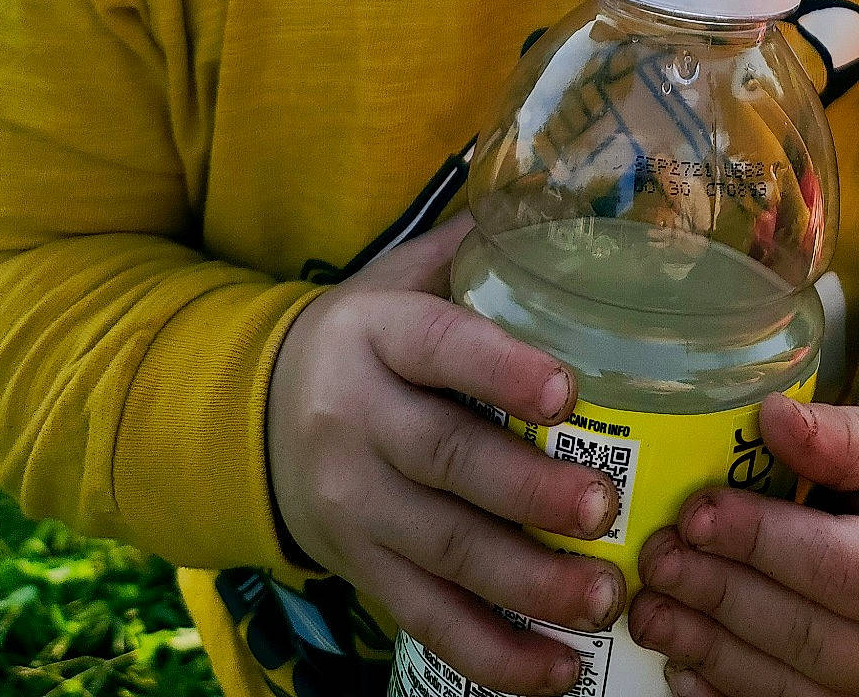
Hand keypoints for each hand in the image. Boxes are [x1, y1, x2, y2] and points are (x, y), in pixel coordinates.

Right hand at [266, 217, 625, 696]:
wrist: (254, 411)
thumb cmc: (370, 334)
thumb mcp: (404, 277)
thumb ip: (481, 250)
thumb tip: (587, 209)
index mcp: (377, 334)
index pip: (439, 346)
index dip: (500, 369)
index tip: (567, 391)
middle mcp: (356, 420)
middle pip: (443, 460)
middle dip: (526, 492)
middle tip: (604, 510)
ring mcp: (353, 505)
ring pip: (438, 551)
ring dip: (525, 584)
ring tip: (602, 599)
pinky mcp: (359, 569)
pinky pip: (425, 620)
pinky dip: (492, 653)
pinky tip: (559, 672)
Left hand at [627, 397, 858, 696]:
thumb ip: (843, 438)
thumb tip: (772, 418)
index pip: (833, 568)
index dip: (757, 541)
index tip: (697, 511)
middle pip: (801, 636)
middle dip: (718, 596)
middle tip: (657, 558)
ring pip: (785, 689)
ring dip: (707, 650)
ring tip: (650, 608)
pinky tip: (681, 666)